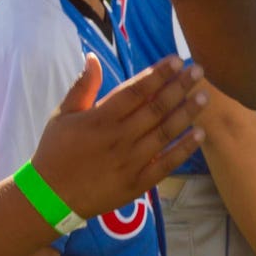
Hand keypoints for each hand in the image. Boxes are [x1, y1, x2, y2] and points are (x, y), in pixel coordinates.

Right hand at [31, 56, 208, 220]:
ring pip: (165, 132)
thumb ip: (82, 87)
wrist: (50, 197)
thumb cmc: (55, 152)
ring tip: (204, 96)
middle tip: (199, 70)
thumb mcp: (62, 115)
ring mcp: (130, 162)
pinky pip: (166, 163)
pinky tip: (199, 134)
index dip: (158, 74)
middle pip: (156, 108)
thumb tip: (93, 57)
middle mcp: (119, 138)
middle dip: (179, 87)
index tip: (177, 60)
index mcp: (100, 118)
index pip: (136, 90)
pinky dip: (183, 149)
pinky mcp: (137, 183)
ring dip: (187, 113)